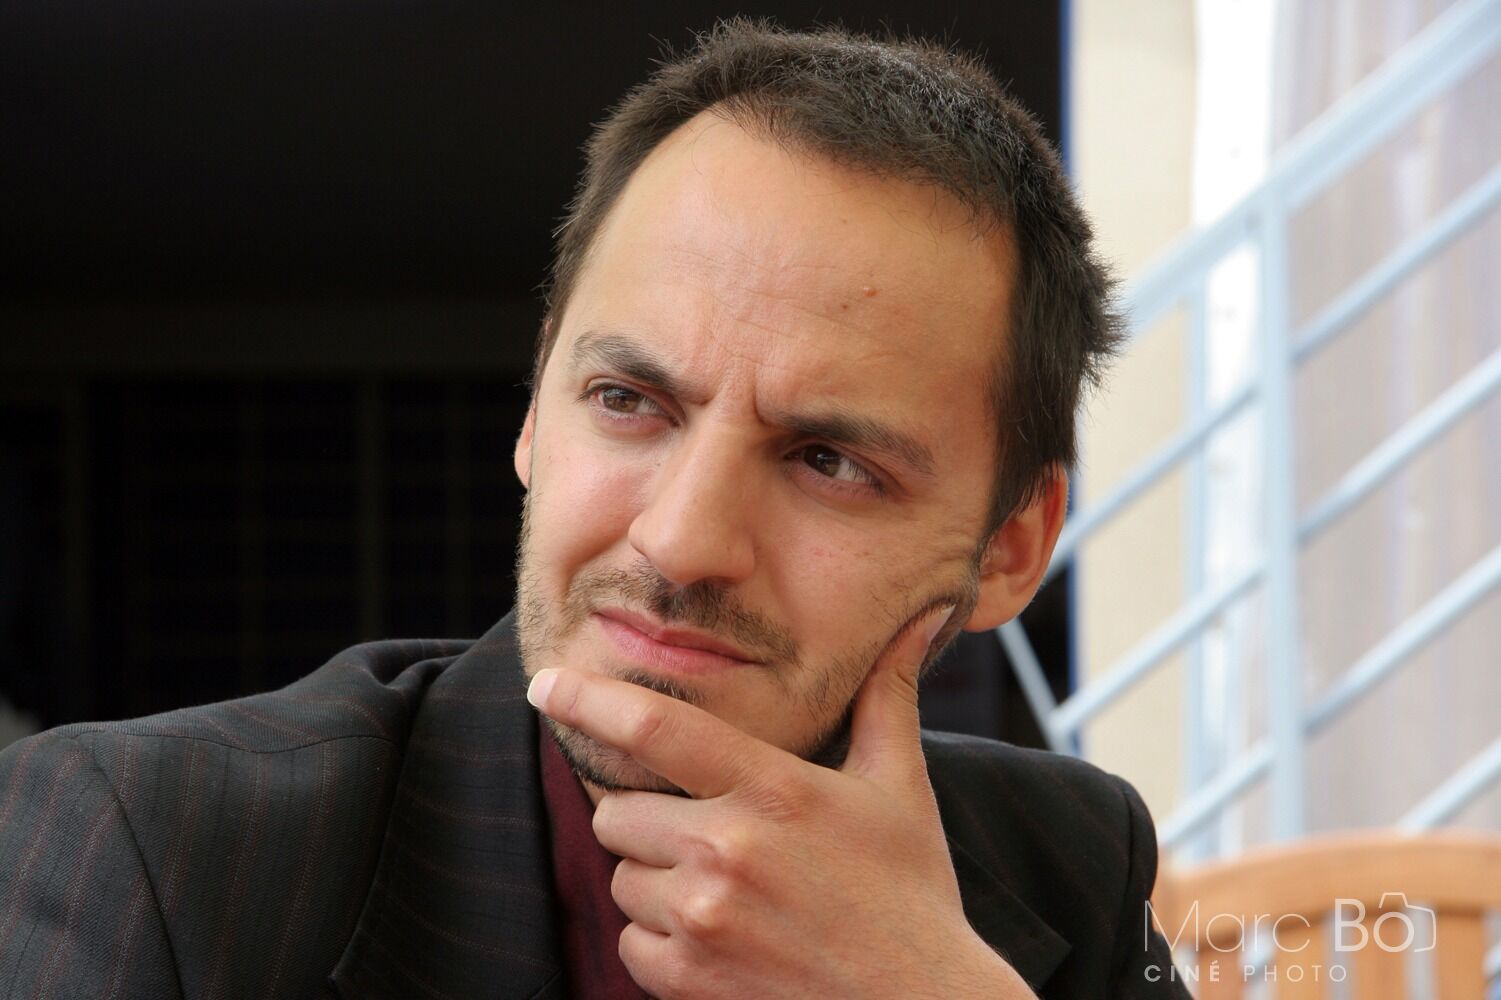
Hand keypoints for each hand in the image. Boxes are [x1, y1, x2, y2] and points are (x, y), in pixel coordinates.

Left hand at [526, 607, 1037, 999]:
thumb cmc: (908, 891)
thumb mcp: (899, 786)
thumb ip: (888, 695)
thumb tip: (927, 616)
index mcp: (773, 788)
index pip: (657, 727)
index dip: (589, 700)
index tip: (545, 684)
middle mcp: (728, 848)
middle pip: (617, 810)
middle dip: (644, 817)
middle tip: (703, 833)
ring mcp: (704, 918)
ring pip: (622, 877)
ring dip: (655, 879)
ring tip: (725, 889)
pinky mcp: (689, 979)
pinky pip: (629, 940)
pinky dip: (659, 938)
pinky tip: (718, 935)